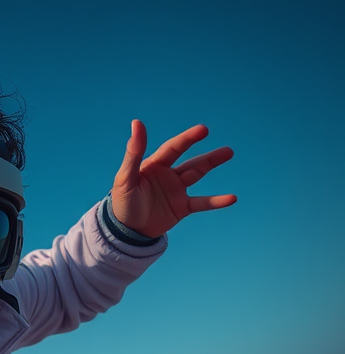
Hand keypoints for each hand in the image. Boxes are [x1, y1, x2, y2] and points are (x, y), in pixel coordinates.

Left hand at [110, 121, 235, 238]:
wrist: (125, 230)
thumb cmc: (122, 202)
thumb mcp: (125, 178)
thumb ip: (133, 152)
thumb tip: (137, 122)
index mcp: (155, 165)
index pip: (173, 148)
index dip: (187, 139)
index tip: (203, 130)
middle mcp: (168, 174)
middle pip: (192, 162)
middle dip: (208, 156)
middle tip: (226, 150)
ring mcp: (177, 191)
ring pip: (198, 175)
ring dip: (212, 164)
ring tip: (228, 153)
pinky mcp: (181, 207)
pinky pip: (201, 203)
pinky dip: (216, 201)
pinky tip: (231, 198)